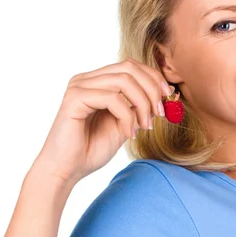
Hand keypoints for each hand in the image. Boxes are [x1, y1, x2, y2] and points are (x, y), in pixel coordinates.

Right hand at [32, 58, 172, 183]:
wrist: (66, 170)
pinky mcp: (74, 98)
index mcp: (97, 81)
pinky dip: (127, 117)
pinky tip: (128, 134)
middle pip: (129, 67)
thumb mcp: (125, 124)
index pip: (131, 66)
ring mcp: (79, 86)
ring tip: (145, 126)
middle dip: (152, 89)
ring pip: (124, 81)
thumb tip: (165, 94)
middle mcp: (86, 79)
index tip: (169, 97)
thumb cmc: (91, 149)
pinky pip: (112, 98)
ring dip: (142, 104)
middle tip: (160, 112)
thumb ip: (139, 108)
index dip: (154, 78)